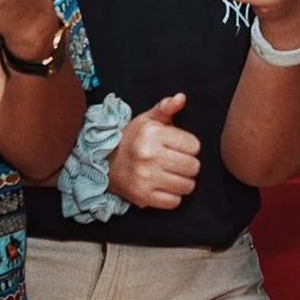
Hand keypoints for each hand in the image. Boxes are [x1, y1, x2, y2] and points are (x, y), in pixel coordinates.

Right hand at [108, 93, 199, 208]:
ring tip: (174, 175)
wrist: (105, 162)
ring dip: (184, 182)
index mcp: (152, 134)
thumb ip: (166, 108)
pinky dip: (174, 196)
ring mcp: (145, 178)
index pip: (194, 146)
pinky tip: (166, 187)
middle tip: (179, 163)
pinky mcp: (143, 197)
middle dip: (190, 165)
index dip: (190, 147)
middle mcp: (148, 156)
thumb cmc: (133, 138)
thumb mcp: (148, 119)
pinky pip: (174, 202)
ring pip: (187, 186)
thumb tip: (181, 97)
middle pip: (193, 167)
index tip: (180, 147)